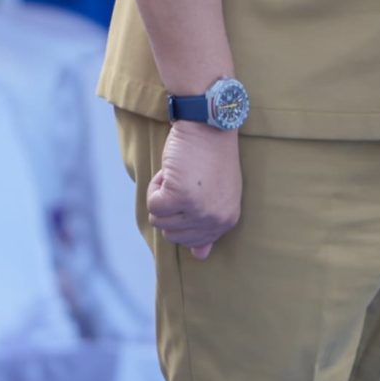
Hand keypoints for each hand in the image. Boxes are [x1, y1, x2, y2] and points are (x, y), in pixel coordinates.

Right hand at [146, 123, 240, 259]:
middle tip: (185, 180)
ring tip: (180, 174)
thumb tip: (200, 256)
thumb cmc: (211, 155)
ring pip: (158, 220)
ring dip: (162, 194)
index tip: (191, 192)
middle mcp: (215, 220)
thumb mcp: (217, 194)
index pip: (191, 241)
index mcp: (227, 221)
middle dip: (170, 207)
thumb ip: (208, 226)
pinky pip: (153, 205)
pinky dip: (155, 186)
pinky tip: (171, 170)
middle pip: (172, 234)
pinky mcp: (179, 197)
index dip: (181, 216)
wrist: (208, 124)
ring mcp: (198, 210)